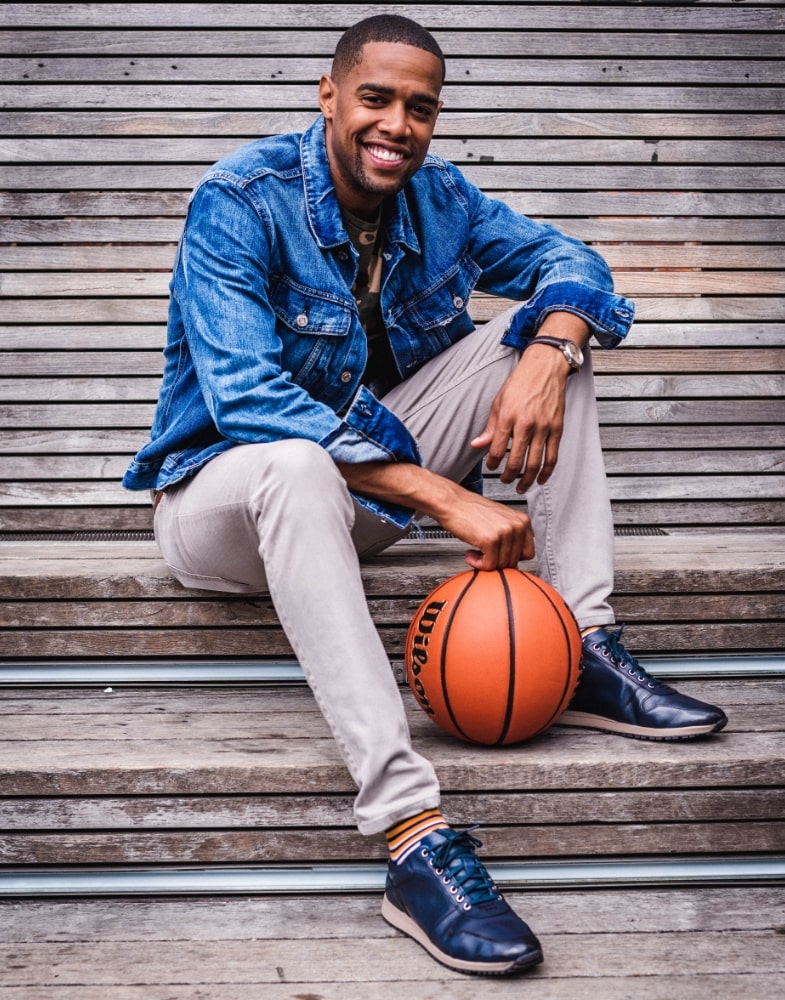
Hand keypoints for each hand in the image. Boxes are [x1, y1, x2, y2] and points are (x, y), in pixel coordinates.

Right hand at [434, 485, 534, 570]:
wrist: (453, 502)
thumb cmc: (472, 511)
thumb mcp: (501, 520)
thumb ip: (511, 538)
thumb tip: (514, 562)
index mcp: (523, 521)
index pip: (528, 553)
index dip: (511, 558)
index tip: (498, 555)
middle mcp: (517, 526)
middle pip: (514, 561)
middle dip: (497, 562)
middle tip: (483, 554)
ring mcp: (505, 532)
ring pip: (502, 565)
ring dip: (485, 563)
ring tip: (475, 553)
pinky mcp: (491, 540)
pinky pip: (489, 565)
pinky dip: (477, 564)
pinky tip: (470, 554)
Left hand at [471, 313, 589, 493]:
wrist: (545, 366)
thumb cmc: (520, 382)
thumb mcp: (498, 402)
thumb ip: (489, 427)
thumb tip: (477, 445)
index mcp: (508, 417)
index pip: (497, 450)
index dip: (492, 464)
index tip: (491, 467)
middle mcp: (526, 423)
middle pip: (516, 461)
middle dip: (508, 476)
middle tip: (504, 481)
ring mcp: (544, 427)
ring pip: (535, 463)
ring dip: (527, 480)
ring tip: (521, 487)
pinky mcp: (557, 428)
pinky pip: (553, 456)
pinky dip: (547, 472)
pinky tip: (541, 479)